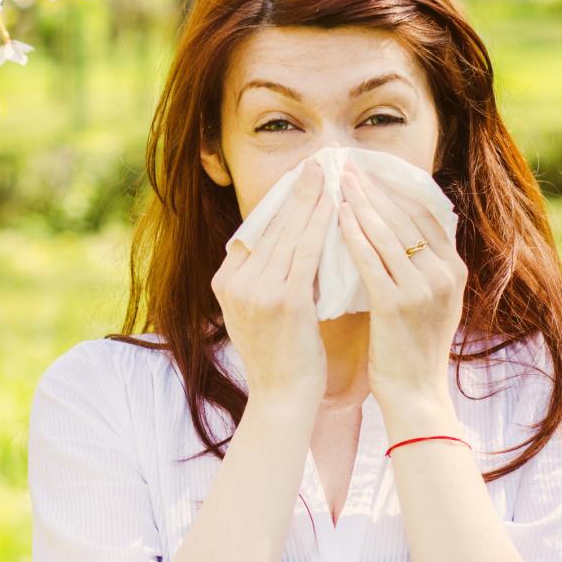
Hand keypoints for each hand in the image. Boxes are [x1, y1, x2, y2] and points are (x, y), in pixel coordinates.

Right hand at [212, 159, 335, 407]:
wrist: (283, 398)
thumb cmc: (281, 356)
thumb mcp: (258, 311)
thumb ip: (264, 277)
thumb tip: (287, 241)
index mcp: (225, 282)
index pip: (254, 232)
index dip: (279, 203)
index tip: (299, 179)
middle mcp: (234, 282)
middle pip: (270, 227)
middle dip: (295, 193)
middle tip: (315, 163)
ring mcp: (256, 291)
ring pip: (288, 234)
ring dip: (310, 200)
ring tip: (327, 174)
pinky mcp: (282, 300)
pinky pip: (305, 253)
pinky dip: (321, 226)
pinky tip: (336, 207)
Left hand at [335, 159, 466, 404]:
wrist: (415, 393)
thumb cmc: (413, 345)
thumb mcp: (432, 299)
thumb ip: (423, 263)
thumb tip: (402, 222)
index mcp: (455, 269)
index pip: (427, 212)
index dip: (398, 186)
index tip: (373, 166)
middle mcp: (445, 275)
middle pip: (406, 216)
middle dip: (375, 188)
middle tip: (349, 164)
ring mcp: (423, 290)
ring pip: (387, 233)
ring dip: (359, 203)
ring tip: (338, 180)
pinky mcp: (396, 305)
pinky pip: (369, 259)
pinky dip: (351, 234)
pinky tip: (334, 216)